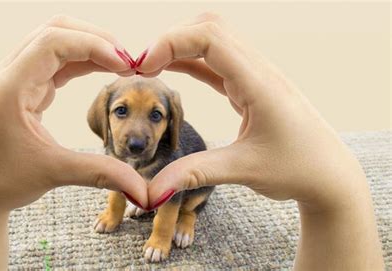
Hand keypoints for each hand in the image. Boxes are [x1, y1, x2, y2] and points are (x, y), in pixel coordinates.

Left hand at [0, 15, 145, 269]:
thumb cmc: (2, 181)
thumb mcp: (54, 173)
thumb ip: (101, 173)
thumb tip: (143, 189)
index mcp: (9, 88)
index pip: (53, 43)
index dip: (93, 46)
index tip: (125, 65)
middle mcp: (9, 75)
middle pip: (54, 31)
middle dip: (95, 39)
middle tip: (127, 60)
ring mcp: (15, 79)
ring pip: (55, 42)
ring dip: (89, 48)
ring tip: (120, 65)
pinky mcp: (24, 88)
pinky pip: (55, 61)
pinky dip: (81, 61)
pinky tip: (102, 70)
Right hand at [136, 13, 383, 268]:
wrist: (329, 175)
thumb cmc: (298, 170)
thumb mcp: (244, 170)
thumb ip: (195, 173)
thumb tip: (151, 191)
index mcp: (259, 84)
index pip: (211, 38)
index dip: (172, 42)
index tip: (145, 67)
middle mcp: (259, 71)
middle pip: (210, 28)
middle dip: (171, 39)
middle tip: (143, 66)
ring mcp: (256, 77)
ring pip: (214, 40)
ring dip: (180, 47)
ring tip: (150, 67)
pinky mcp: (251, 88)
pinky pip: (217, 63)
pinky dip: (190, 61)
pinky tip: (171, 70)